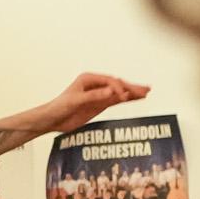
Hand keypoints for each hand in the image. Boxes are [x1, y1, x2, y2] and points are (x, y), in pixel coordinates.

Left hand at [31, 71, 149, 137]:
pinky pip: (116, 101)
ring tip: (146, 92)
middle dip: (131, 87)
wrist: (52, 119)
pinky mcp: (100, 104)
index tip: (123, 96)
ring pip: (119, 92)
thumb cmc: (59, 106)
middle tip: (146, 89)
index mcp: (88, 78)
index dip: (118, 87)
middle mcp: (96, 84)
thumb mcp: (76, 101)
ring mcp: (99, 95)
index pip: (109, 81)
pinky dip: (126, 100)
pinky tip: (136, 99)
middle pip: (117, 84)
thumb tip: (111, 92)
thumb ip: (94, 96)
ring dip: (132, 92)